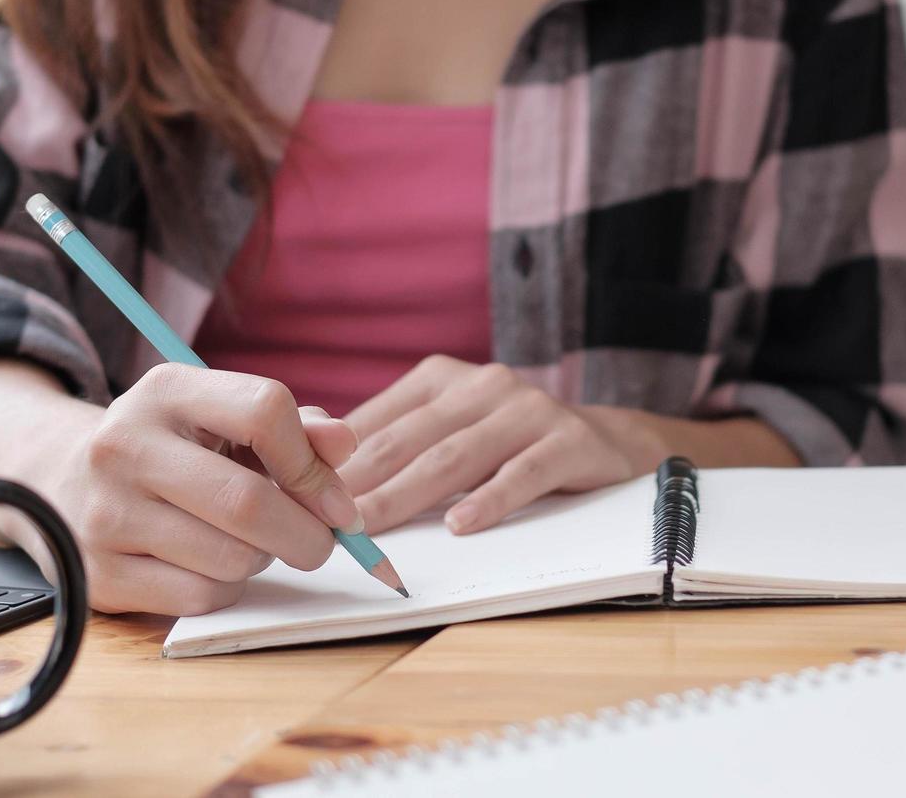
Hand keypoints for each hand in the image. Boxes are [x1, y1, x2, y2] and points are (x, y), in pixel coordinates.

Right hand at [11, 363, 361, 615]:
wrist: (61, 480)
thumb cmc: (173, 449)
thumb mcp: (223, 418)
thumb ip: (294, 427)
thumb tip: (345, 445)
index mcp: (166, 390)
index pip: (265, 410)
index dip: (314, 463)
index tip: (334, 499)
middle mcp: (125, 445)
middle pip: (249, 501)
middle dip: (307, 533)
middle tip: (321, 543)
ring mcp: (104, 513)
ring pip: (230, 558)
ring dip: (262, 560)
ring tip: (248, 543)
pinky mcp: (98, 574)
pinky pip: (198, 597)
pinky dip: (225, 589)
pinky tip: (210, 565)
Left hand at [339, 356, 664, 534]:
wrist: (610, 442)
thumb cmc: (511, 446)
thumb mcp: (451, 432)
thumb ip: (395, 444)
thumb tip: (313, 473)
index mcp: (442, 379)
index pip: (377, 423)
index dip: (334, 461)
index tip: (296, 497)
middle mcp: (483, 385)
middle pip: (409, 440)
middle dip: (359, 482)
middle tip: (318, 520)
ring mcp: (528, 410)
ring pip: (456, 457)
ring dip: (407, 495)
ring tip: (370, 526)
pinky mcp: (569, 440)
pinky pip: (524, 473)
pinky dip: (490, 500)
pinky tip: (460, 525)